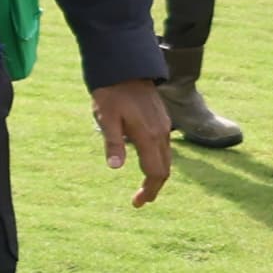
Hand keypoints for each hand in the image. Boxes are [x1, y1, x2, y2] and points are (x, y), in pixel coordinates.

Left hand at [94, 78, 174, 204]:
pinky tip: (146, 162)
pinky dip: (159, 161)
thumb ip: (113, 143)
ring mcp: (164, 126)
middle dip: (154, 187)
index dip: (149, 190)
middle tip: (140, 200)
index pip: (156, 172)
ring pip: (166, 158)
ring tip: (144, 186)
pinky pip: (164, 147)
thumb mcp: (106, 118)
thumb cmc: (111, 93)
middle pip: (165, 169)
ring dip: (157, 174)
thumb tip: (115, 168)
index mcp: (148, 136)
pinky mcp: (162, 120)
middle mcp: (161, 134)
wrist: (125, 69)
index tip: (138, 203)